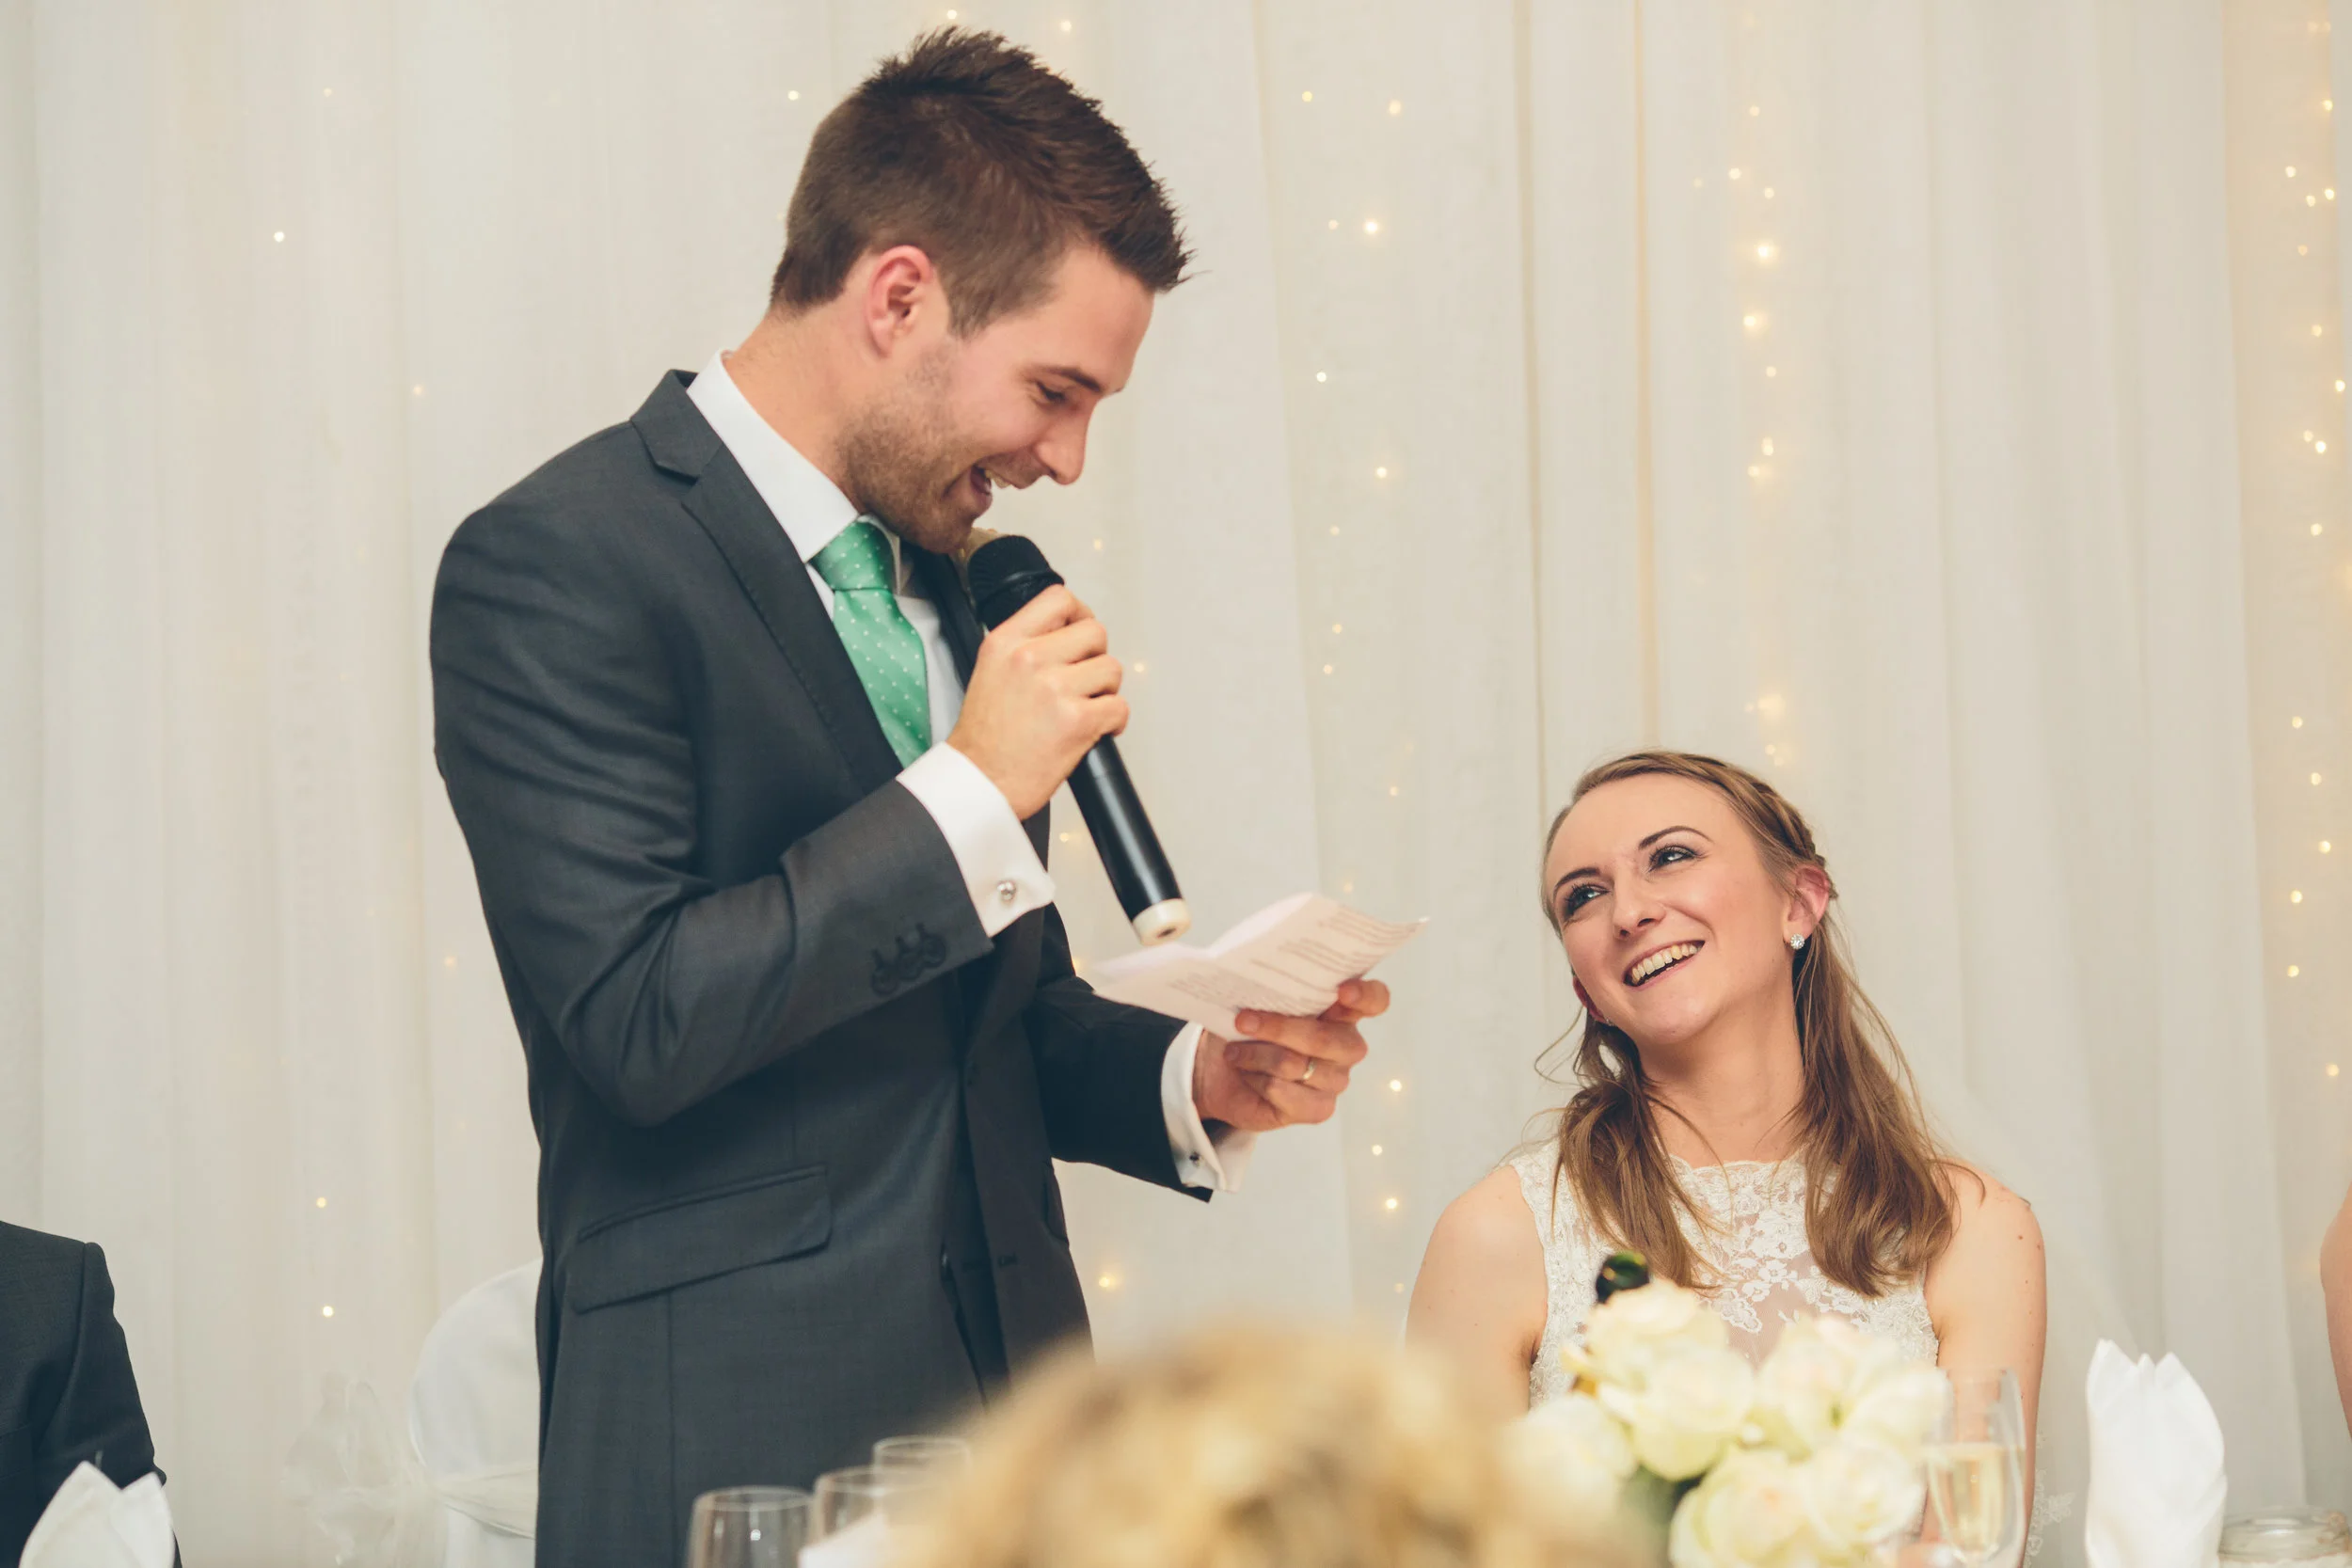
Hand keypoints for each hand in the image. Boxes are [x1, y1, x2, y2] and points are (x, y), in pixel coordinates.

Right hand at [945, 585, 1125, 819]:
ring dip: (1105, 690)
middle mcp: (1030, 659)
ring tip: (1086, 706)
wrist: (980, 782)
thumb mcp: (990, 671)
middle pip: (1095, 632)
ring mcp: (1055, 688)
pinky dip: (1114, 721)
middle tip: (1083, 680)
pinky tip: (1095, 729)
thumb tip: (1064, 635)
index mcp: (1005, 642)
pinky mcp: (1077, 720)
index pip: (1058, 599)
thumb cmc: (984, 739)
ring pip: (1111, 669)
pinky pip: (1119, 707)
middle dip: (1095, 657)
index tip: (1081, 632)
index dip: (1080, 614)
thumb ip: (1024, 647)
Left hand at [1192, 979, 1390, 1131]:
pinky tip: (1246, 1074)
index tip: (1343, 991)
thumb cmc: (1245, 1029)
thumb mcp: (1256, 1001)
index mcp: (1341, 1010)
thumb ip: (1272, 991)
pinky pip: (1284, 1092)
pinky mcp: (1319, 1109)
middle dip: (1279, 1028)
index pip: (1375, 1000)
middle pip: (1325, 1038)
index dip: (1366, 995)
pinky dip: (1256, 1080)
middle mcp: (1346, 1045)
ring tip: (1233, 1051)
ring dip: (1255, 1055)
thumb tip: (1258, 979)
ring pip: (1295, 1065)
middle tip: (1243, 1021)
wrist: (1223, 1074)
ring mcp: (1336, 1079)